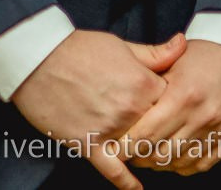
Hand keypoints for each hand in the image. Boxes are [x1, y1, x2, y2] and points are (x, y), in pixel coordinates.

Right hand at [12, 31, 184, 189]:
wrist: (36, 59)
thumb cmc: (78, 49)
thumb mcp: (121, 45)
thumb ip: (155, 53)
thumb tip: (183, 44)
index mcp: (144, 83)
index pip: (174, 102)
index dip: (173, 103)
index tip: (170, 105)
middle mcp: (132, 109)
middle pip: (161, 129)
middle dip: (163, 130)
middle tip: (161, 130)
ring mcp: (111, 130)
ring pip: (141, 151)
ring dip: (147, 153)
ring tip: (151, 154)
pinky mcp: (89, 144)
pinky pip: (113, 170)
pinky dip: (126, 183)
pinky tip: (136, 189)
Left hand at [118, 39, 220, 175]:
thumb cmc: (206, 54)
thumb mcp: (174, 63)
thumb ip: (150, 87)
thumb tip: (125, 110)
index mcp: (183, 95)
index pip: (146, 134)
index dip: (127, 146)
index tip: (114, 149)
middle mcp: (202, 116)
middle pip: (161, 153)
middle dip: (140, 157)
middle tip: (129, 153)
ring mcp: (220, 130)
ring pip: (180, 162)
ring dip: (160, 163)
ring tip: (148, 155)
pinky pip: (202, 164)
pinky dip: (183, 165)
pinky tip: (173, 158)